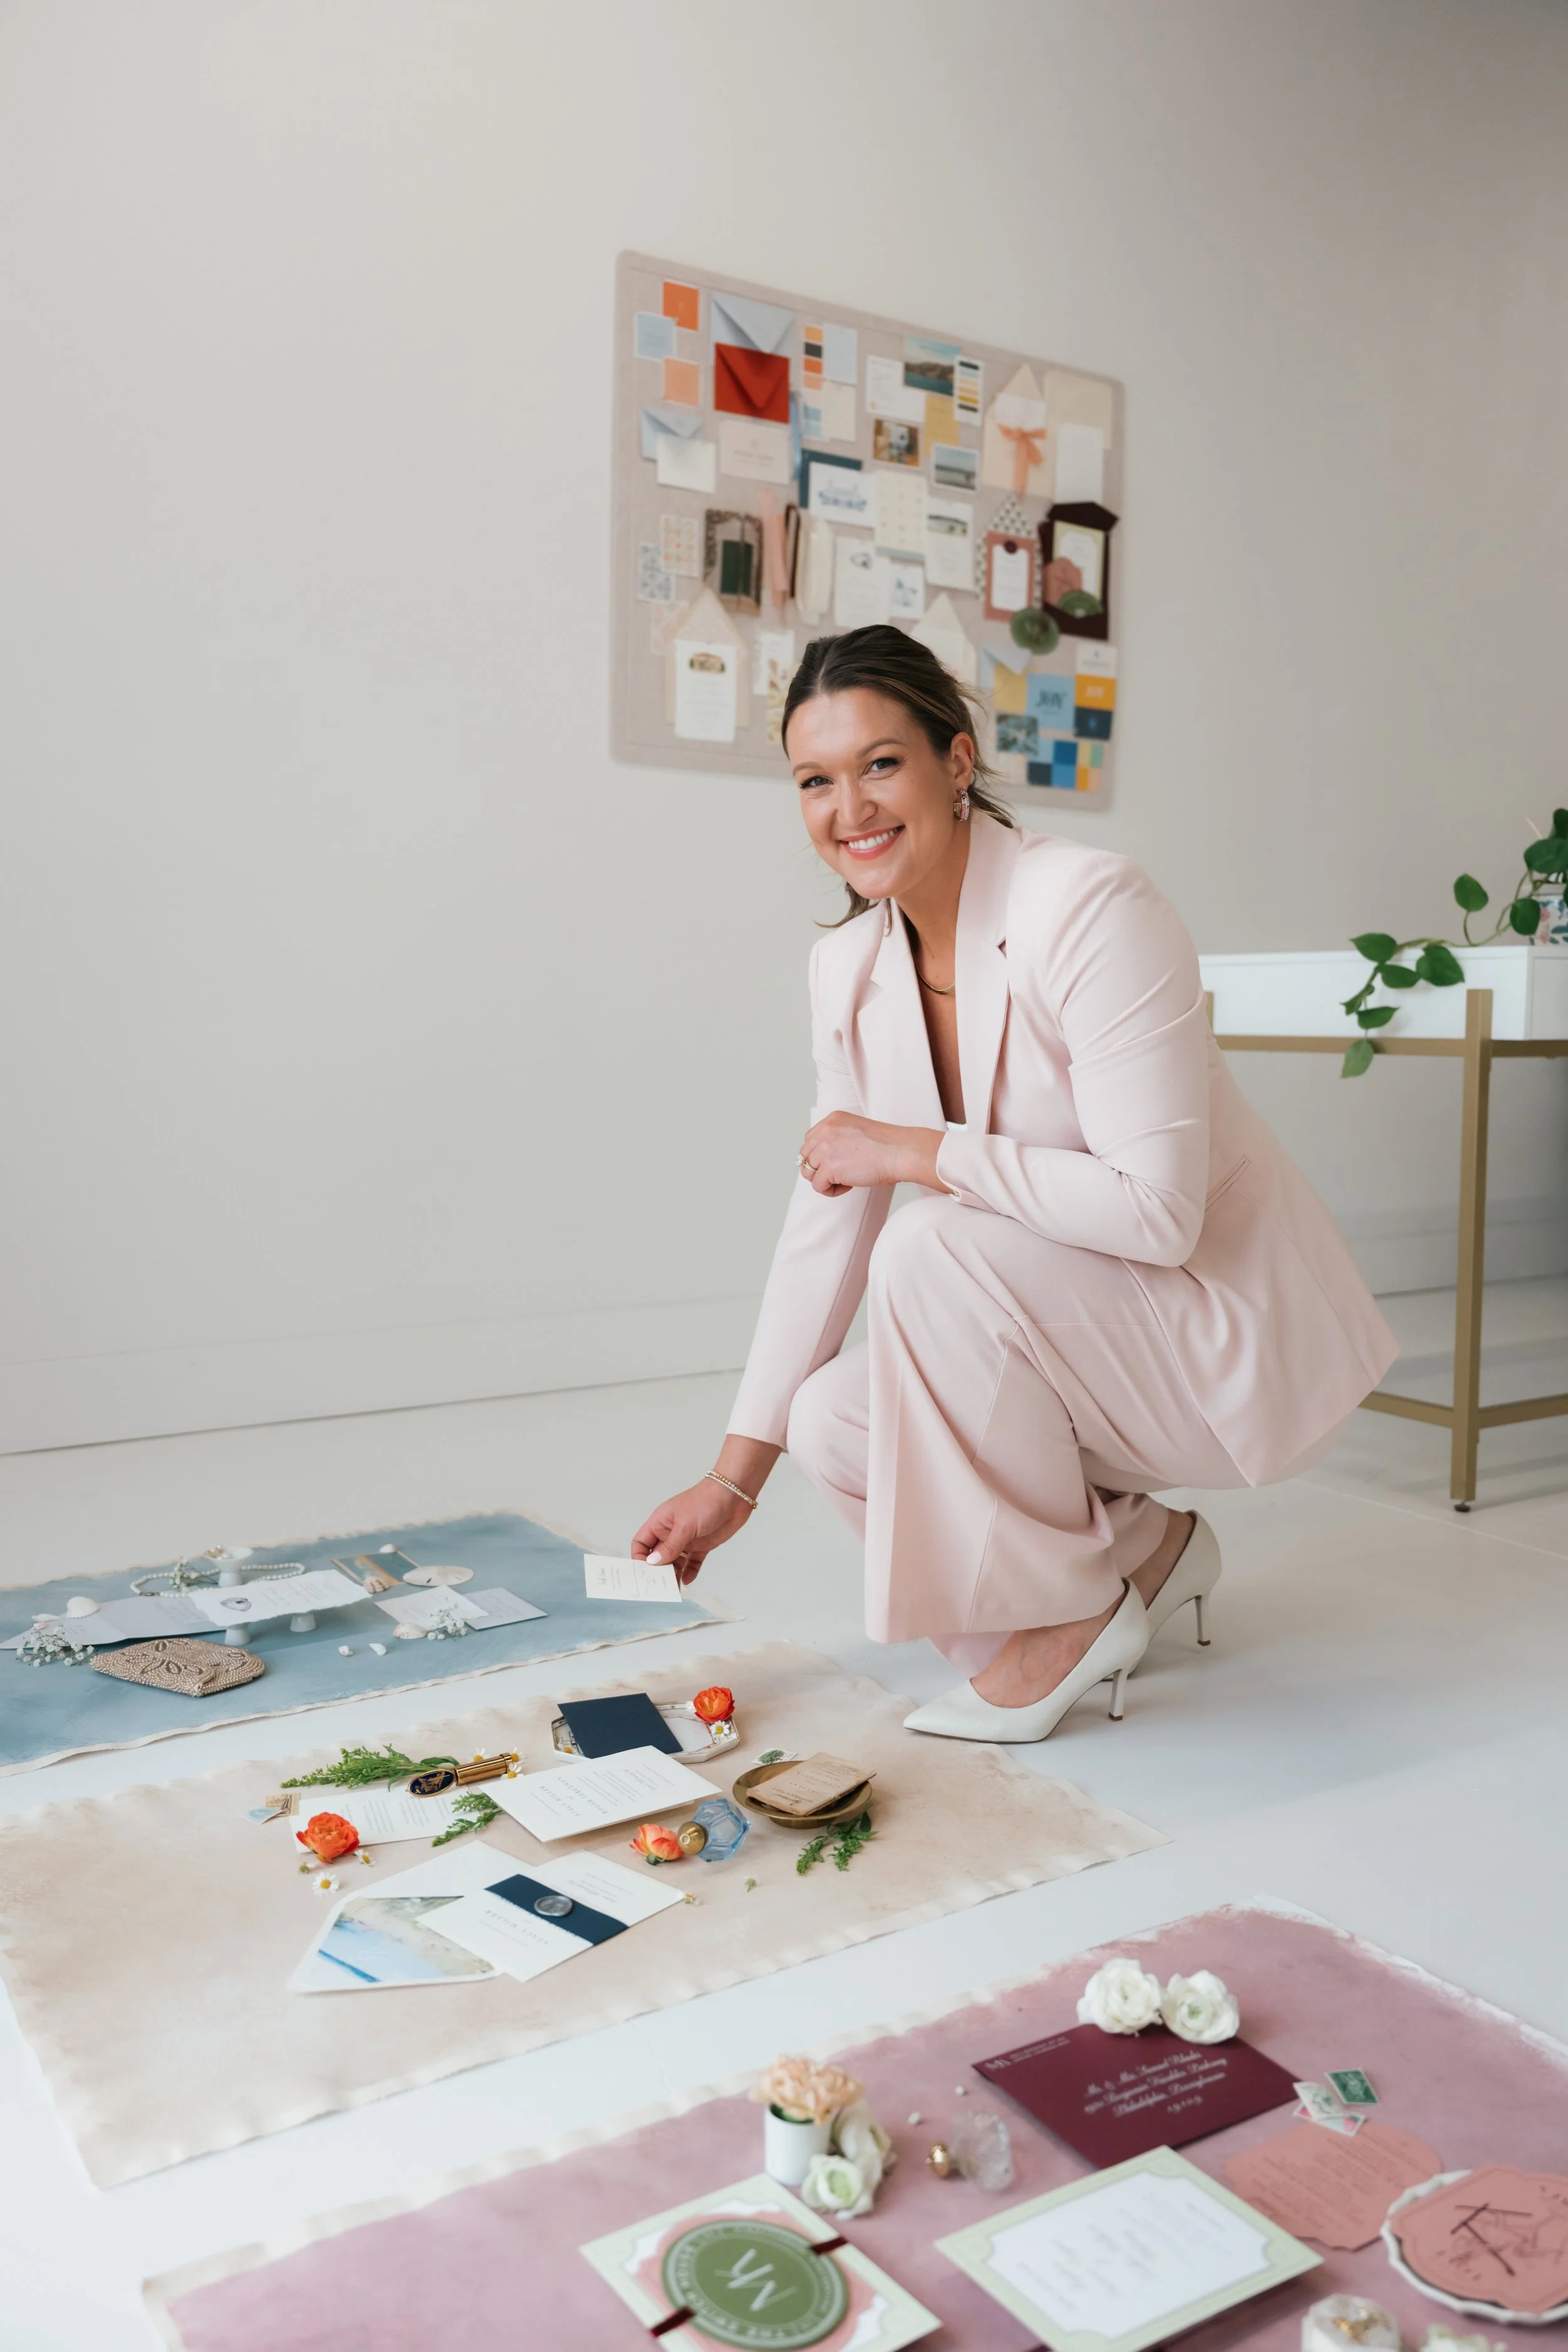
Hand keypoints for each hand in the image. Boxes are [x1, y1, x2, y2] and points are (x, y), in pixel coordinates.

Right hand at [631, 1441, 778, 1584]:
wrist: (735, 1495)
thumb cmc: (705, 1502)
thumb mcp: (685, 1525)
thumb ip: (670, 1546)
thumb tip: (653, 1563)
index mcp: (660, 1523)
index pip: (641, 1543)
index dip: (640, 1558)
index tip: (644, 1573)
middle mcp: (671, 1532)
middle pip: (657, 1556)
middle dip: (657, 1571)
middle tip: (659, 1587)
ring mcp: (686, 1540)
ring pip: (674, 1562)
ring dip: (673, 1575)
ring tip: (674, 1588)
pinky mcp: (702, 1545)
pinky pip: (692, 1563)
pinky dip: (689, 1572)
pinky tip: (687, 1581)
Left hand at [798, 1111, 942, 1195]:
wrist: (901, 1152)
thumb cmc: (888, 1145)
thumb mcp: (857, 1131)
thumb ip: (838, 1139)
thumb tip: (825, 1160)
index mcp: (833, 1119)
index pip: (810, 1140)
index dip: (821, 1156)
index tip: (840, 1162)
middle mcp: (826, 1130)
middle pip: (805, 1156)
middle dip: (820, 1168)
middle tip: (843, 1173)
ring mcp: (826, 1148)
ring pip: (809, 1173)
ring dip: (826, 1180)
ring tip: (847, 1179)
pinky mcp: (830, 1167)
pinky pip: (818, 1186)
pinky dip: (832, 1191)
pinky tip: (849, 1185)